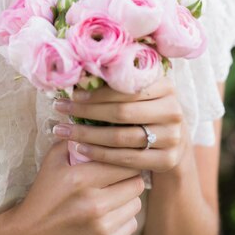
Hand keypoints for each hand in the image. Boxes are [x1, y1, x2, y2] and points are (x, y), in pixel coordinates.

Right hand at [10, 140, 143, 234]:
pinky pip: (132, 224)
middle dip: (129, 176)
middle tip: (119, 173)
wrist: (31, 234)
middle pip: (137, 183)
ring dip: (127, 197)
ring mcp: (102, 227)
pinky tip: (109, 211)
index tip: (120, 155)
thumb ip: (74, 139)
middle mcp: (94, 204)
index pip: (124, 162)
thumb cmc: (43, 194)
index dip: (124, 156)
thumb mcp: (53, 161)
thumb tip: (96, 122)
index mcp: (81, 178)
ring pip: (136, 204)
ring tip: (113, 192)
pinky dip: (123, 216)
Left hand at [53, 76, 186, 173]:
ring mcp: (172, 138)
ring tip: (64, 130)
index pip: (126, 88)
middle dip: (86, 111)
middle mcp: (173, 111)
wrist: (175, 141)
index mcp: (166, 86)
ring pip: (121, 138)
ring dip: (87, 134)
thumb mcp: (142, 92)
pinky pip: (126, 159)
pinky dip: (100, 154)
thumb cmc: (147, 109)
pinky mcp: (166, 160)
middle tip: (59, 108)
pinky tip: (80, 148)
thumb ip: (121, 82)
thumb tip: (81, 74)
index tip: (72, 93)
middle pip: (122, 112)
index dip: (97, 92)